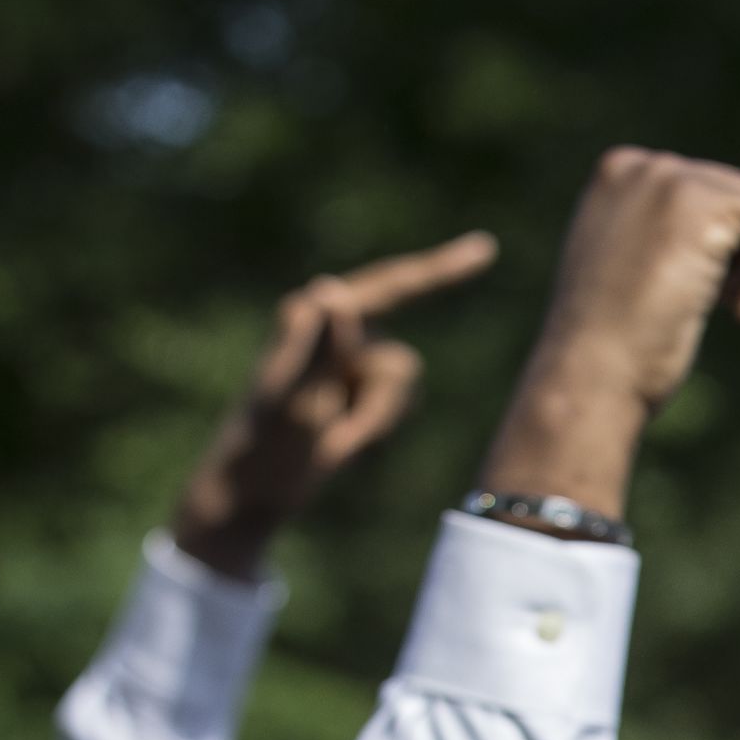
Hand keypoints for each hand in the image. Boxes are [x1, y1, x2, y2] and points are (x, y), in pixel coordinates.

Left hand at [167, 233, 501, 581]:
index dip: (440, 269)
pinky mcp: (355, 383)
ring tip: (334, 439)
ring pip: (403, 383)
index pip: (390, 287)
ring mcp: (346, 356)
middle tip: (339, 438)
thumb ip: (318, 347)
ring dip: (374, 420)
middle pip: (400, 363)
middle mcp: (332, 328)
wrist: (254, 489)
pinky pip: (397, 401)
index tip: (486, 250)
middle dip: (378, 408)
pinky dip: (374, 425)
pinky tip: (339, 439)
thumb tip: (332, 290)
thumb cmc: (265, 446)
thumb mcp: (294, 399)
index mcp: (313, 317)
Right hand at [480, 148, 739, 520]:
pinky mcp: (701, 206)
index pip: (713, 192)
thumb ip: (667, 241)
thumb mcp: (633, 277)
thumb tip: (716, 240)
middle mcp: (642, 167)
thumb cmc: (609, 351)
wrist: (586, 378)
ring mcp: (669, 181)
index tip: (700, 294)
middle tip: (725, 308)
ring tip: (734, 310)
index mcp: (621, 176)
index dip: (728, 251)